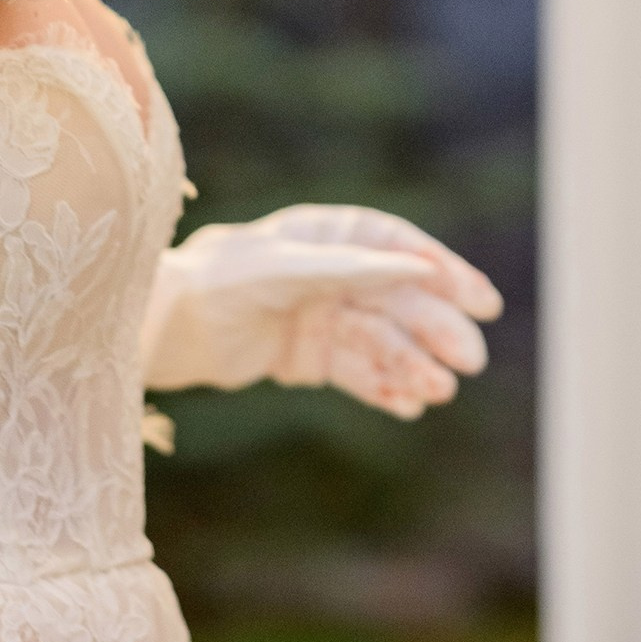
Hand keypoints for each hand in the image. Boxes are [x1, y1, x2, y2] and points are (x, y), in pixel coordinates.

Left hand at [141, 203, 502, 417]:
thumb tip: (419, 268)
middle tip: (470, 360)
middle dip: (436, 330)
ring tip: (439, 392)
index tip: (480, 300)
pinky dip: (384, 388)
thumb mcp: (283, 270)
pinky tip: (409, 406)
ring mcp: (324, 317)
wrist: (160, 330)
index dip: (444, 272)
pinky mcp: (310, 358)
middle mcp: (333, 274)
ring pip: (382, 342)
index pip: (400, 249)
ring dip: (413, 366)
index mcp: (330, 235)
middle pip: (399, 301)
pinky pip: (357, 372)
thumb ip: (350, 267)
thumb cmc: (216, 282)